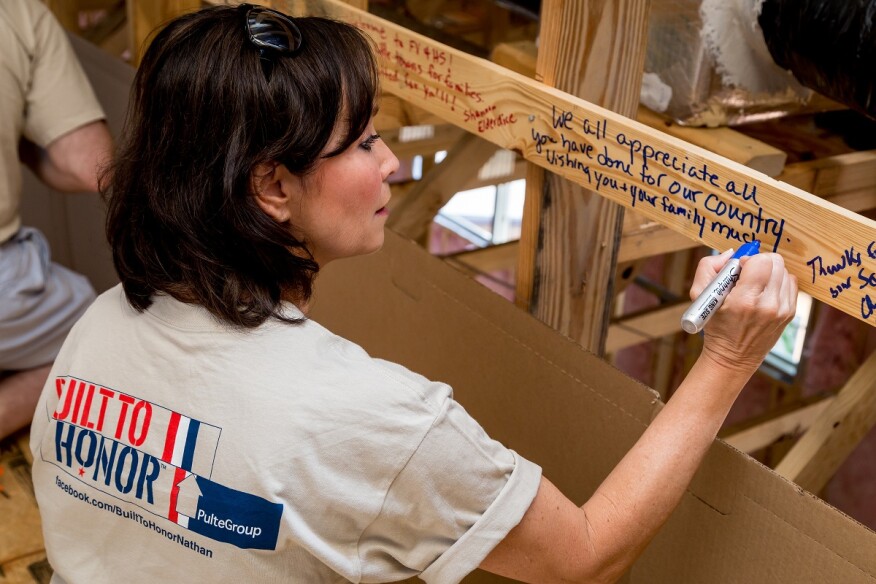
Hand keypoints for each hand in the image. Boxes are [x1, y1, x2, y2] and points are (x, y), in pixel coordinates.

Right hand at [690, 250, 797, 373]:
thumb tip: (732, 253)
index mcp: (745, 300)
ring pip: (784, 271)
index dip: (749, 259)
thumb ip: (709, 266)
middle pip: (776, 262)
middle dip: (760, 263)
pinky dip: (778, 282)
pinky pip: (790, 283)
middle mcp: (768, 305)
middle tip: (747, 275)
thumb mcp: (699, 296)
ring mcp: (783, 310)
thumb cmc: (715, 325)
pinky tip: (765, 292)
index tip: (739, 269)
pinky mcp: (791, 313)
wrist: (733, 357)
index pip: (761, 261)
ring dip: (770, 272)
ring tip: (755, 285)